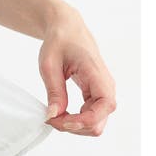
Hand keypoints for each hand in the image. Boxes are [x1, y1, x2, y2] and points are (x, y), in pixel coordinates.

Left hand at [39, 6, 116, 136]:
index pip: (105, 106)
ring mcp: (103, 91)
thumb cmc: (59, 42)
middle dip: (76, 126)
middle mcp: (106, 86)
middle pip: (100, 121)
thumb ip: (54, 91)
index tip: (60, 120)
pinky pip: (91, 115)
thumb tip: (53, 115)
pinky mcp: (96, 95)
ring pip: (96, 122)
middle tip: (51, 119)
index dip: (84, 120)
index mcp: (97, 74)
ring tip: (54, 116)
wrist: (67, 30)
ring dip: (76, 125)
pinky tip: (61, 113)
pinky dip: (77, 119)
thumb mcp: (49, 65)